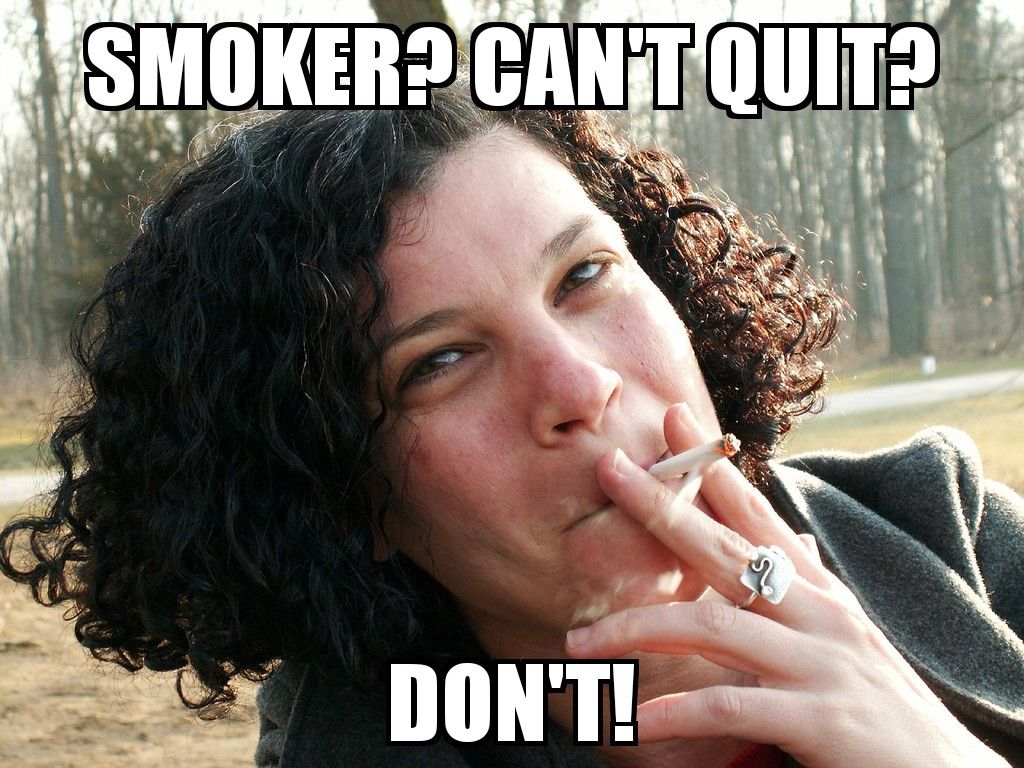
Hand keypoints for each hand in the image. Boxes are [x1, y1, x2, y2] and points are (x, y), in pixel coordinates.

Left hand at [565, 403, 1008, 767]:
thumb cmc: (880, 707)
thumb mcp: (839, 638)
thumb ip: (797, 597)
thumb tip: (769, 555)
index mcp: (819, 590)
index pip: (759, 514)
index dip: (713, 468)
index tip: (673, 422)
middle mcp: (820, 613)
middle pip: (726, 548)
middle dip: (662, 507)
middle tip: (608, 469)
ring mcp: (820, 663)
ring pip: (712, 627)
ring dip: (635, 630)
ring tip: (578, 643)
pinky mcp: (820, 719)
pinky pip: (731, 705)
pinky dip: (677, 711)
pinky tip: (637, 719)